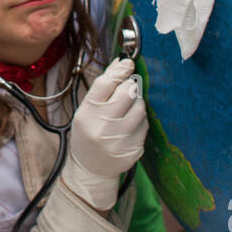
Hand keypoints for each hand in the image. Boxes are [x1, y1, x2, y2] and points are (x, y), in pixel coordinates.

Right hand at [64, 58, 147, 210]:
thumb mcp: (86, 111)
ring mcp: (118, 141)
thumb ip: (101, 89)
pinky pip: (145, 125)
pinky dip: (140, 120)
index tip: (127, 63)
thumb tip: (120, 63)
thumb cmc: (88, 134)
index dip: (119, 70)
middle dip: (130, 86)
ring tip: (128, 108)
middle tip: (128, 88)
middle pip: (127, 93)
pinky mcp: (132, 150)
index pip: (105, 84)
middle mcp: (101, 128)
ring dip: (137, 103)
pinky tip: (130, 125)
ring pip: (140, 108)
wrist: (90, 169)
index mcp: (86, 115)